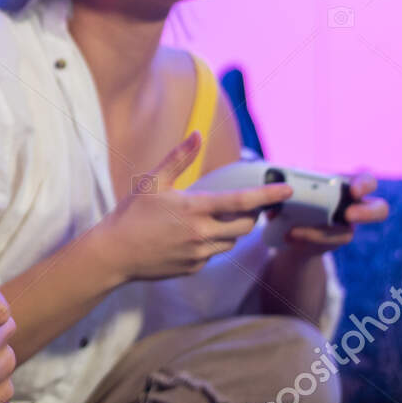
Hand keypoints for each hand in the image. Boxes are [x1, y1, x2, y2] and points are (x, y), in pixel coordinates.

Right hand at [95, 133, 293, 282]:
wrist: (113, 254)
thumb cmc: (130, 214)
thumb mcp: (152, 181)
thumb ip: (178, 157)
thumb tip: (197, 134)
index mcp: (194, 208)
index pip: (242, 201)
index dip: (268, 195)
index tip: (288, 190)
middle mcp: (201, 233)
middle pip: (245, 226)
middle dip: (250, 214)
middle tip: (242, 204)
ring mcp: (199, 254)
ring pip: (230, 241)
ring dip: (229, 229)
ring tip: (208, 219)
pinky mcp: (194, 268)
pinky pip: (213, 254)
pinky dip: (209, 244)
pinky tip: (188, 237)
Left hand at [278, 173, 388, 251]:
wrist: (289, 221)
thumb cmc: (299, 195)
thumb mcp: (295, 185)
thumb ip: (295, 180)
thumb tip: (286, 173)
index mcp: (348, 186)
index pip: (368, 181)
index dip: (365, 185)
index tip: (354, 191)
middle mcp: (354, 206)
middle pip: (380, 209)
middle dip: (367, 213)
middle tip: (349, 215)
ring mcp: (346, 227)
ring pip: (347, 234)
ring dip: (318, 233)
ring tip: (294, 230)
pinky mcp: (333, 243)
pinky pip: (325, 245)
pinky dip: (305, 239)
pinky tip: (290, 234)